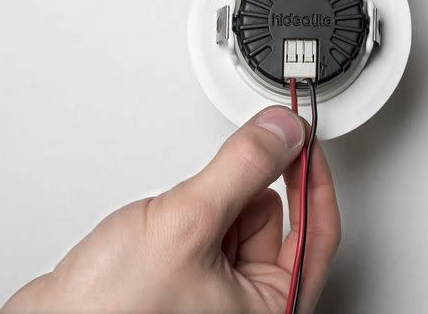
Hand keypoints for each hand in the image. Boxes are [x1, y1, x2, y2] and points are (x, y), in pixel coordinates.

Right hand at [2, 106, 339, 312]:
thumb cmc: (111, 312)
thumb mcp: (188, 224)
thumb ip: (243, 168)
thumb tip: (283, 132)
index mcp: (272, 308)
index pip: (317, 231)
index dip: (312, 177)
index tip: (302, 137)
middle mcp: (251, 303)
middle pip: (274, 220)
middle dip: (240, 196)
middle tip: (207, 194)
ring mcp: (220, 289)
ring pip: (239, 215)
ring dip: (210, 202)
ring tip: (172, 221)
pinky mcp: (191, 273)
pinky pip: (211, 222)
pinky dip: (192, 210)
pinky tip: (162, 226)